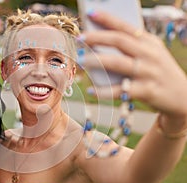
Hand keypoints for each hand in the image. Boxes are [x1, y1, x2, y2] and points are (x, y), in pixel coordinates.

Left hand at [79, 11, 186, 125]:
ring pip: (118, 63)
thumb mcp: (151, 54)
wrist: (182, 96)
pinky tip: (90, 90)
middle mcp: (149, 54)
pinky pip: (121, 90)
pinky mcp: (147, 91)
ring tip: (80, 60)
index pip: (125, 27)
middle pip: (120, 41)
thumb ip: (131, 46)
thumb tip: (99, 42)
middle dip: (97, 38)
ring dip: (96, 61)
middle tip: (79, 38)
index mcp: (149, 42)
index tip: (90, 13)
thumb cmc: (158, 71)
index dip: (107, 19)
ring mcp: (148, 72)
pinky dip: (104, 91)